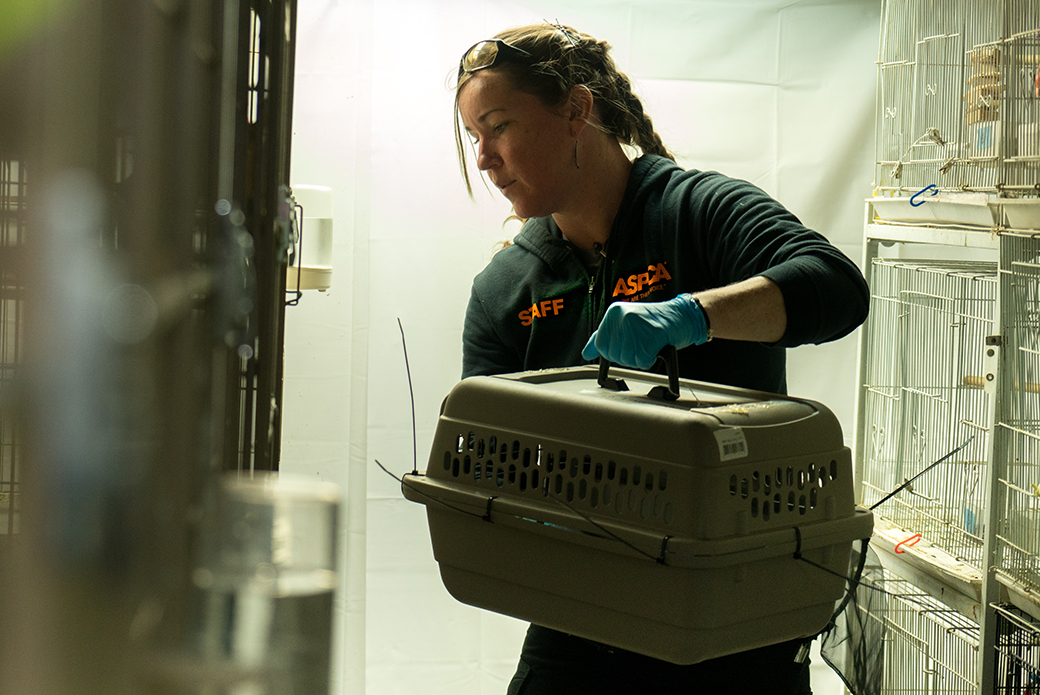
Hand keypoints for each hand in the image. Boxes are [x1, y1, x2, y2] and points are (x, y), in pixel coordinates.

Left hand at [581, 294, 709, 369]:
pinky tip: (655, 348)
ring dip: (639, 359)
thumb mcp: (625, 323)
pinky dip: (649, 360)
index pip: (600, 345)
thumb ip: (605, 337)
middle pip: (614, 355)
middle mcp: (622, 316)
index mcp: (613, 312)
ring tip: (648, 345)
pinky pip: (642, 361)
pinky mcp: (651, 335)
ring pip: (627, 360)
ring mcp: (636, 325)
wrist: (682, 315)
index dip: (613, 352)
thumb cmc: (655, 321)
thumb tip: (586, 352)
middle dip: (628, 356)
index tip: (626, 346)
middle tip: (641, 344)